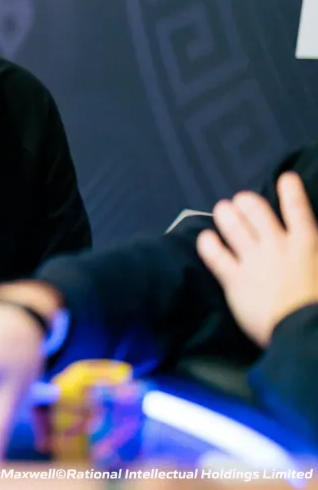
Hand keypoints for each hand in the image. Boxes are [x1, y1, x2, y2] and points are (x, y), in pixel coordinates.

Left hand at [197, 171, 317, 346]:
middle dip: (246, 202)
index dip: (291, 191)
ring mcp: (254, 260)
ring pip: (233, 227)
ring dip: (226, 215)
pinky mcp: (235, 278)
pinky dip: (208, 243)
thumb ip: (314, 254)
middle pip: (257, 212)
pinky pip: (215, 255)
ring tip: (222, 209)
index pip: (298, 210)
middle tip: (241, 201)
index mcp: (307, 244)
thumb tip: (310, 245)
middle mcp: (278, 246)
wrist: (305, 332)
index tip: (285, 178)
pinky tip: (205, 238)